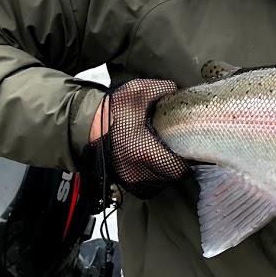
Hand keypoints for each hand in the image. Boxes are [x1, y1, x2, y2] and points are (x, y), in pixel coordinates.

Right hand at [85, 78, 189, 198]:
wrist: (85, 125)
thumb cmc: (112, 110)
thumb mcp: (138, 91)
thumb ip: (162, 89)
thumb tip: (177, 92)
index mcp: (141, 151)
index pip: (177, 168)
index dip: (187, 158)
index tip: (190, 146)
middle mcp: (135, 171)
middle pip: (171, 178)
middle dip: (179, 165)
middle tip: (182, 150)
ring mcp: (128, 179)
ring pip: (160, 184)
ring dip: (168, 173)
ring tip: (170, 156)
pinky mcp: (123, 181)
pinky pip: (148, 187)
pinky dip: (155, 178)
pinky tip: (157, 163)